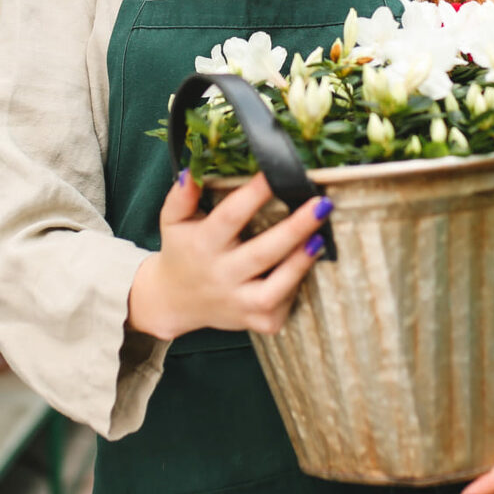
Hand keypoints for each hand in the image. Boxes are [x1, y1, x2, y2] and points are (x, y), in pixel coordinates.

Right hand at [127, 171, 330, 340]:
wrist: (174, 301)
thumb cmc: (182, 251)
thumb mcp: (172, 220)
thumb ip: (181, 196)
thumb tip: (193, 172)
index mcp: (203, 245)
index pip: (230, 217)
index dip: (254, 194)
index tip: (276, 173)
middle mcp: (221, 275)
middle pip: (262, 253)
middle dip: (295, 228)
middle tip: (321, 204)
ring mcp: (239, 303)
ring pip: (275, 289)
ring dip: (300, 264)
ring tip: (321, 238)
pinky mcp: (255, 321)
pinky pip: (280, 308)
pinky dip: (296, 288)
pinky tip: (307, 266)